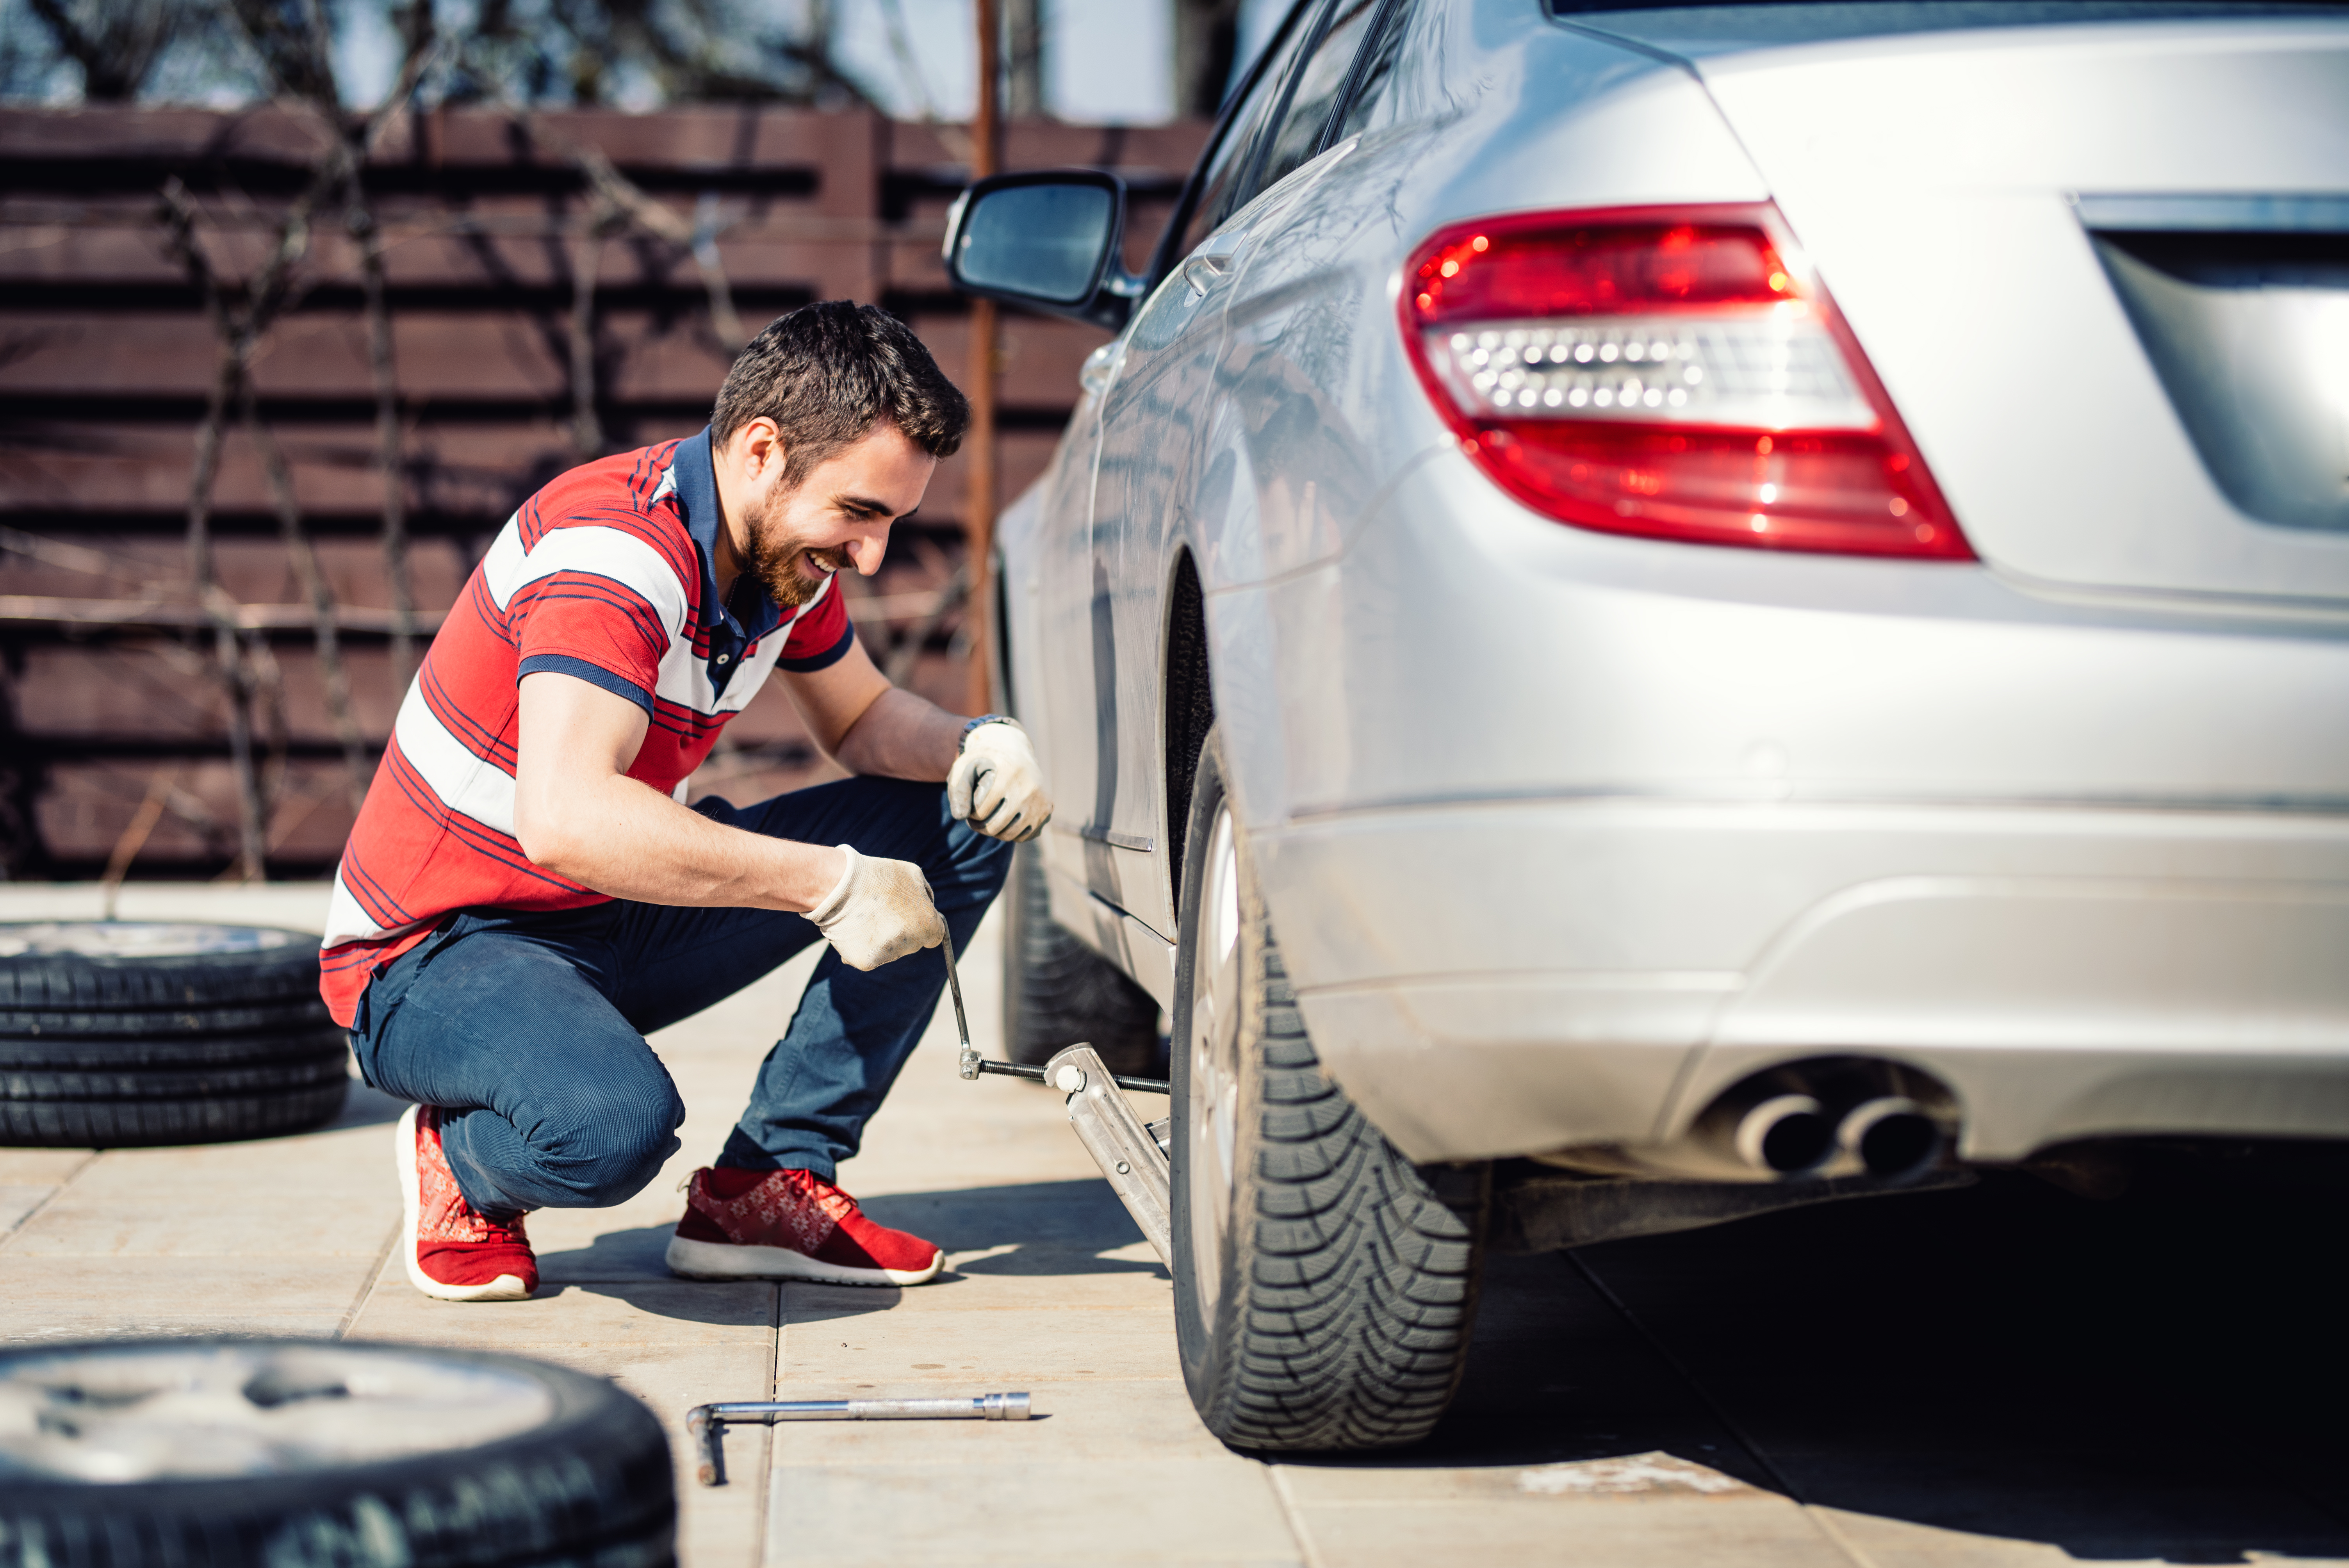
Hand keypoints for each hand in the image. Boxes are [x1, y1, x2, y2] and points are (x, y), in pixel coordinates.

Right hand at [805, 845, 946, 968]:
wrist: (841, 886)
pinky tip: (853, 929)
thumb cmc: (877, 876)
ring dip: (880, 939)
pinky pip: (867, 958)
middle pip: (911, 944)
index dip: (921, 927)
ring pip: (889, 952)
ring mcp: (890, 955)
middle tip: (880, 911)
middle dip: (900, 932)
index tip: (909, 920)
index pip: (934, 937)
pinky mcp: (867, 962)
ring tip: (863, 916)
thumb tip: (928, 908)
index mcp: (929, 925)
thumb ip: (925, 897)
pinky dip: (860, 947)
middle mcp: (913, 944)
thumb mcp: (913, 875)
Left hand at [948, 719, 1051, 841]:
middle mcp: (1027, 788)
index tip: (970, 807)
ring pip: (1010, 835)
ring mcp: (1040, 800)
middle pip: (995, 827)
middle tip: (975, 818)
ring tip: (987, 820)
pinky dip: (1011, 832)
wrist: (1012, 748)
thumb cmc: (984, 761)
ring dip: (994, 831)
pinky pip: (1024, 835)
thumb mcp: (965, 767)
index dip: (970, 814)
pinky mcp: (1047, 809)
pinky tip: (1004, 819)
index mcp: (1007, 775)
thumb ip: (958, 790)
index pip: (981, 812)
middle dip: (980, 826)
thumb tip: (960, 817)